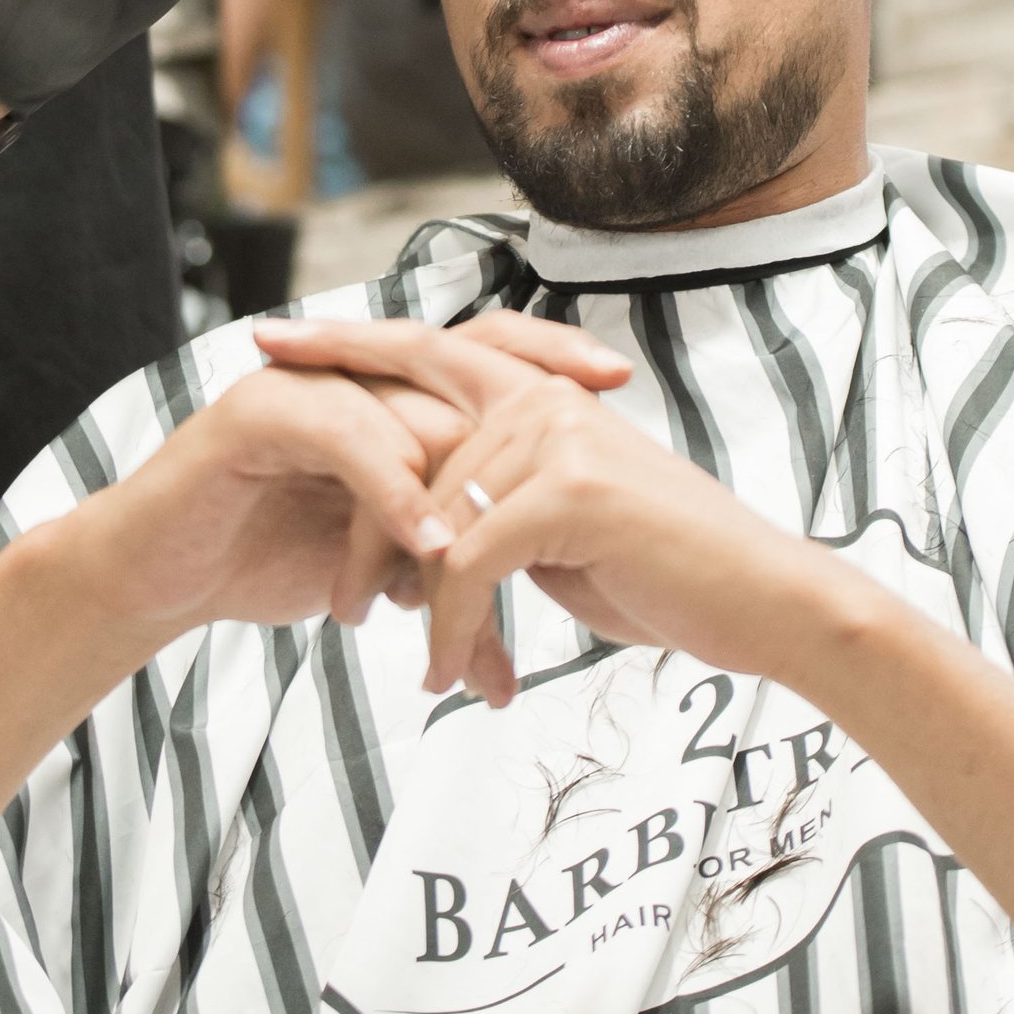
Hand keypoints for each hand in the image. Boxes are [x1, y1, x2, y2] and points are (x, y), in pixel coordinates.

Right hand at [65, 315, 632, 708]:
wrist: (154, 575)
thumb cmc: (259, 561)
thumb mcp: (372, 568)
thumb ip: (435, 574)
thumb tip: (504, 648)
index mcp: (382, 395)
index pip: (478, 355)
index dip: (547, 362)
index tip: (620, 388)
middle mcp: (349, 376)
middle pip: (456, 370)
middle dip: (529, 406)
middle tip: (593, 436)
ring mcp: (305, 386)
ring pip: (406, 412)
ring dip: (461, 479)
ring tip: (510, 536)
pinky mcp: (259, 414)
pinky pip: (345, 439)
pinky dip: (393, 493)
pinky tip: (432, 544)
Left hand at [256, 314, 848, 702]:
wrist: (761, 602)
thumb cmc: (668, 572)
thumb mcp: (567, 526)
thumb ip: (503, 503)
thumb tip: (442, 529)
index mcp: (542, 392)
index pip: (426, 353)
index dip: (348, 344)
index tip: (274, 339)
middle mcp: (543, 398)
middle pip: (407, 427)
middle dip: (334, 450)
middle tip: (252, 422)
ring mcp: (554, 437)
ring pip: (430, 518)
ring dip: (404, 597)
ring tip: (399, 655)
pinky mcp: (566, 493)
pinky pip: (464, 564)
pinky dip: (448, 628)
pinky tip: (449, 674)